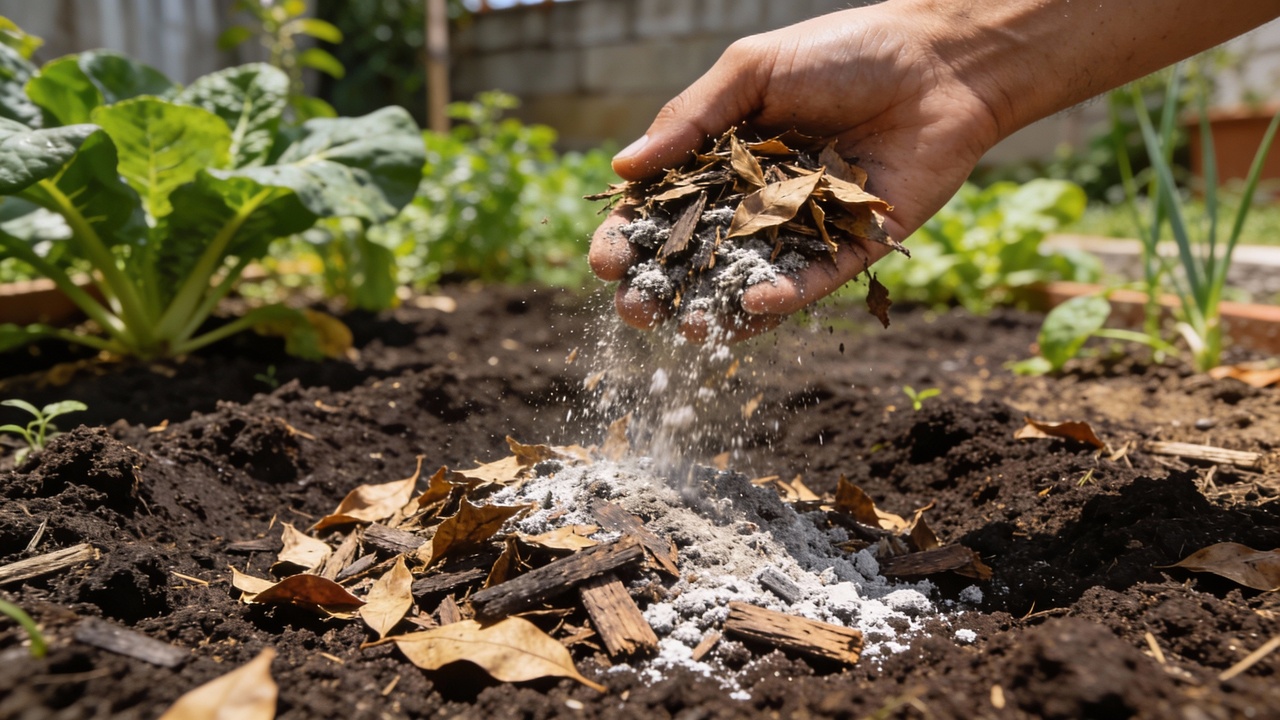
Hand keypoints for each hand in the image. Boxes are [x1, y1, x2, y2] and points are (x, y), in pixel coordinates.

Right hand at [589, 3, 1004, 339]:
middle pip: (699, 257)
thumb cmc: (843, 52)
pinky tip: (753, 307)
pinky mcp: (853, 248)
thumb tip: (622, 170)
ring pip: (751, 280)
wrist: (939, 62)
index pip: (663, 208)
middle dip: (662, 288)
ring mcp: (804, 230)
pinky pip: (813, 281)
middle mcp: (758, 201)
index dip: (631, 237)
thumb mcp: (753, 71)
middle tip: (635, 312)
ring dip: (718, 309)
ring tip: (690, 329)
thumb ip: (691, 119)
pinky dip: (784, 297)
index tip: (606, 262)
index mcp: (724, 159)